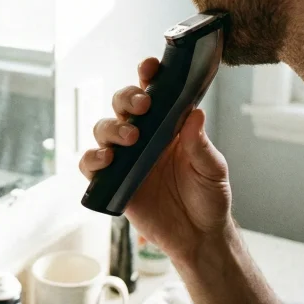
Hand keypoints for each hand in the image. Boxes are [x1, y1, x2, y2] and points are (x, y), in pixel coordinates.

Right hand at [79, 58, 233, 266]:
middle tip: (143, 107)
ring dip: (112, 128)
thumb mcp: (212, 169)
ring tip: (130, 138)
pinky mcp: (112, 182)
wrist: (198, 237)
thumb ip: (200, 144)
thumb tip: (195, 114)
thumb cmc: (208, 198)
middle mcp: (143, 136)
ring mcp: (125, 158)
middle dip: (127, 98)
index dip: (148, 75)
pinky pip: (91, 165)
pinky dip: (92, 159)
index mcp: (168, 125)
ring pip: (103, 129)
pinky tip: (107, 160)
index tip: (150, 67)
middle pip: (122, 105)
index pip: (154, 91)